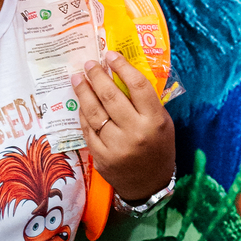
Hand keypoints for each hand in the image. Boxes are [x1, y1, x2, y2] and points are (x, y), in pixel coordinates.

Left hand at [73, 51, 174, 202]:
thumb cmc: (158, 148)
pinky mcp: (101, 157)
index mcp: (154, 121)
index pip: (137, 86)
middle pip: (111, 96)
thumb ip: (146, 102)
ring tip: (78, 78)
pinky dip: (83, 114)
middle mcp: (135, 132)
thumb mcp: (162, 123)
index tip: (111, 55)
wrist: (150, 185)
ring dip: (83, 92)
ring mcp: (116, 146)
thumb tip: (122, 73)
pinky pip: (88, 129)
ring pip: (95, 112)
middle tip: (89, 64)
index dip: (122, 67)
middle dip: (97, 76)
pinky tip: (81, 102)